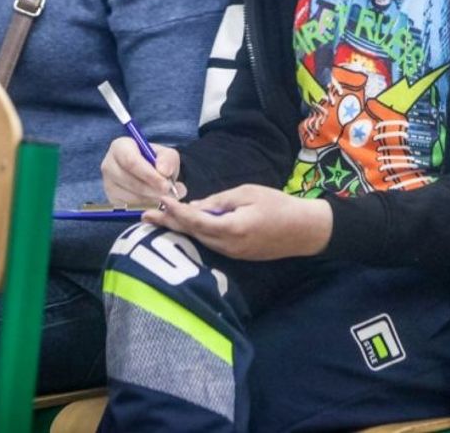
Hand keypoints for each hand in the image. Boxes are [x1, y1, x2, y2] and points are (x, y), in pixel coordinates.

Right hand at [101, 137, 183, 205]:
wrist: (148, 174)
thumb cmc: (156, 161)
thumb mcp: (166, 154)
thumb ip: (168, 160)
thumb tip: (163, 171)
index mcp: (121, 146)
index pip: (131, 161)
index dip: (148, 175)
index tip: (165, 184)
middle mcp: (109, 164)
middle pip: (128, 180)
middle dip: (150, 190)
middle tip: (167, 194)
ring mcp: (107, 183)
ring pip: (128, 196)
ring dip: (149, 200)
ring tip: (163, 198)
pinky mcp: (111, 199)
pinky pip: (127, 207)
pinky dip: (143, 207)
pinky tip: (154, 202)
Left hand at [144, 184, 332, 260]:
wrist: (304, 230)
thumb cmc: (278, 205)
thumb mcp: (247, 193)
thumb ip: (219, 201)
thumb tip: (193, 206)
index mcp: (231, 228)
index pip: (194, 220)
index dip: (174, 211)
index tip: (160, 200)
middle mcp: (227, 246)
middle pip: (191, 234)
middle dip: (168, 223)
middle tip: (145, 215)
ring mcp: (232, 254)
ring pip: (199, 241)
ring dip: (180, 229)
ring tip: (160, 219)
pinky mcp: (237, 256)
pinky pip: (210, 244)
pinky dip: (196, 234)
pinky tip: (186, 226)